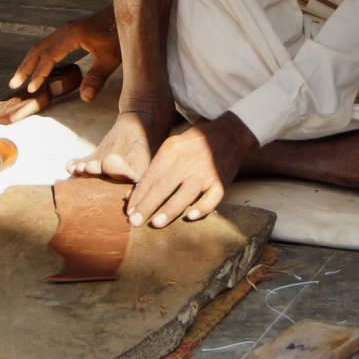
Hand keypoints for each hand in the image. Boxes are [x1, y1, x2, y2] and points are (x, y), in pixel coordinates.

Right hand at [9, 7, 119, 102]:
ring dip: (29, 62)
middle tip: (14, 84)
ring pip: (41, 46)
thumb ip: (97, 78)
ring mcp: (65, 30)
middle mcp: (64, 30)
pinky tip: (37, 67)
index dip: (39, 73)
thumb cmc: (119, 35)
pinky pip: (48, 45)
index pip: (49, 56)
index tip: (31, 88)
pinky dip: (39, 57)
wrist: (125, 15)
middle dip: (25, 67)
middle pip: (38, 49)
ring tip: (19, 78)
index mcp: (72, 35)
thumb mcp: (111, 58)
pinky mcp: (68, 32)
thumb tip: (85, 98)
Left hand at [124, 113, 257, 228]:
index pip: (151, 176)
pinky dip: (202, 208)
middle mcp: (187, 160)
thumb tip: (131, 196)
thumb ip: (154, 171)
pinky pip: (212, 198)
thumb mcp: (172, 148)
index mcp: (172, 149)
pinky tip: (190, 217)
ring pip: (185, 193)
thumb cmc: (194, 145)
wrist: (229, 135)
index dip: (139, 195)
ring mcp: (206, 171)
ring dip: (170, 210)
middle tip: (135, 222)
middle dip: (147, 205)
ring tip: (156, 224)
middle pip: (164, 186)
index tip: (129, 212)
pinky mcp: (221, 181)